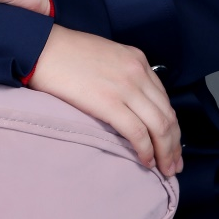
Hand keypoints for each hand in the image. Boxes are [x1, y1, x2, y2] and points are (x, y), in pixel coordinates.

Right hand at [25, 24, 183, 179]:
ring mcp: (125, 87)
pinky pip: (138, 132)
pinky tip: (146, 162)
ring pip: (159, 126)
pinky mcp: (109, 102)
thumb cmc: (67, 54)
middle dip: (174, 144)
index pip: (164, 100)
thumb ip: (123, 74)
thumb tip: (130, 103)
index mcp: (138, 60)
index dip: (172, 126)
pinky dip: (146, 150)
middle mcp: (138, 72)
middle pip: (168, 115)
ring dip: (166, 152)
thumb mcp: (107, 56)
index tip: (173, 145)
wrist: (43, 48)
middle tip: (175, 165)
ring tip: (165, 170)